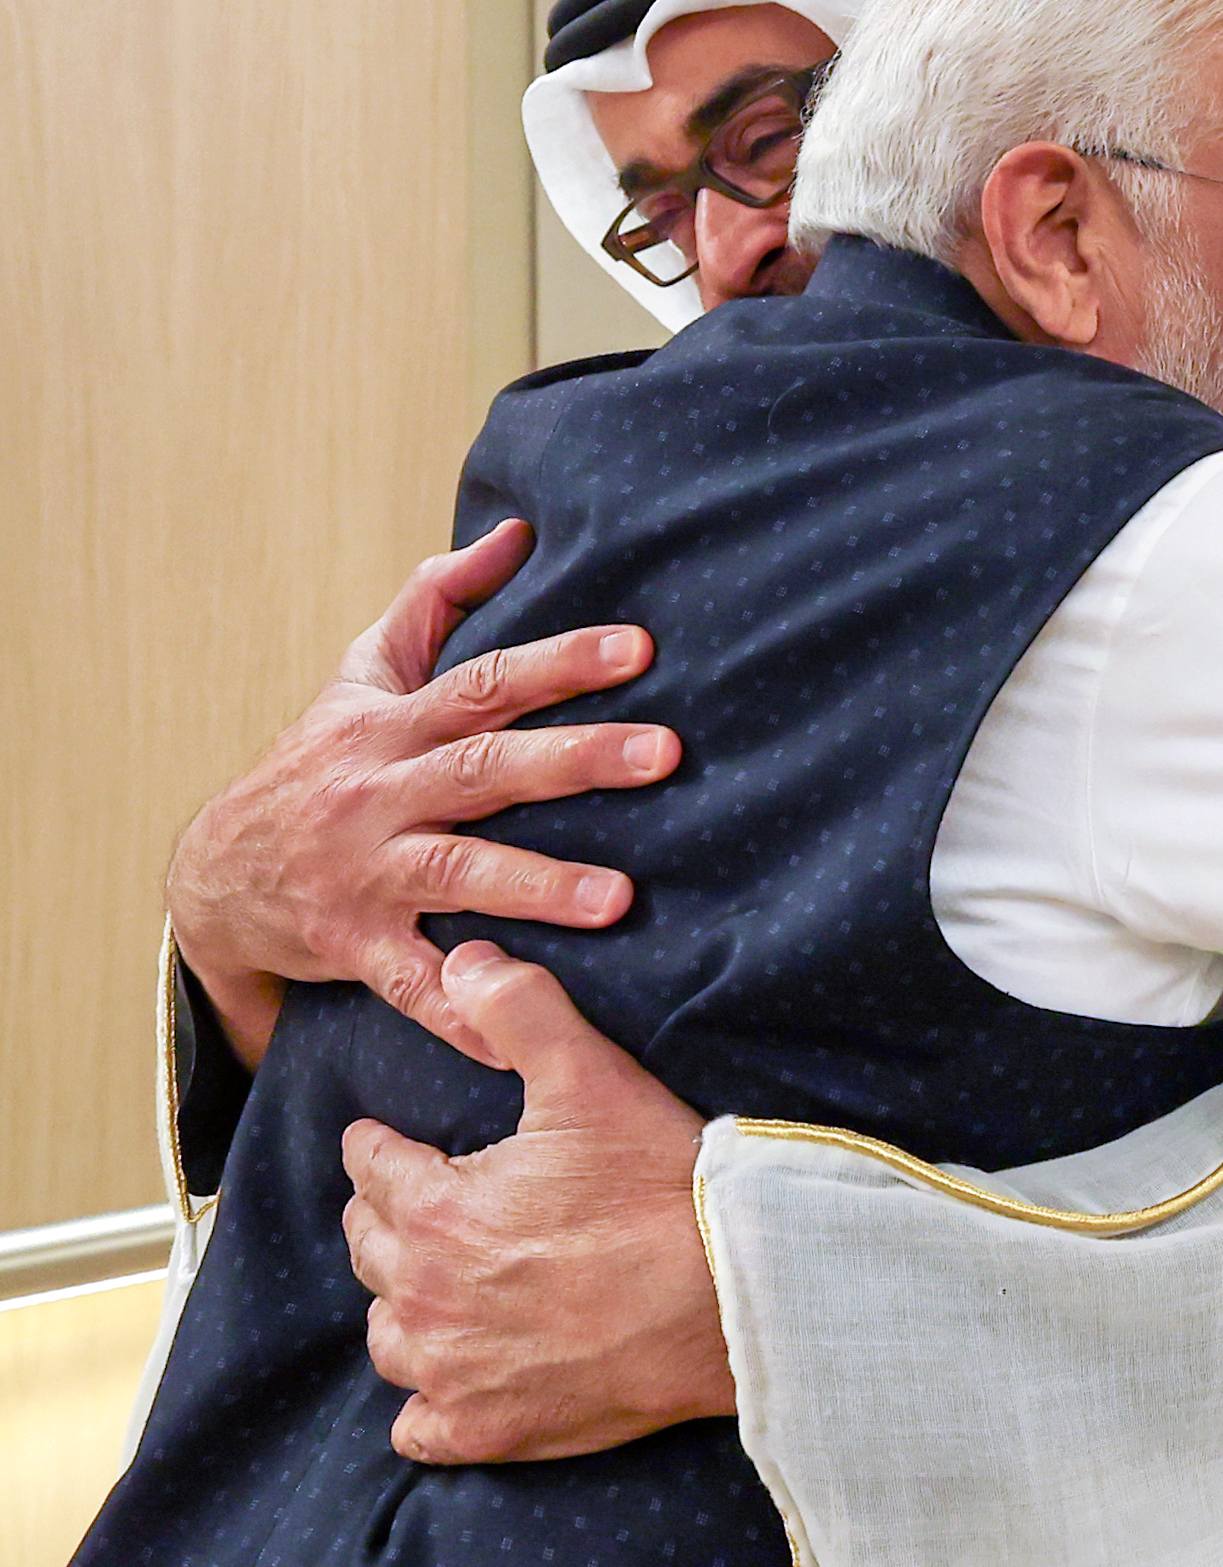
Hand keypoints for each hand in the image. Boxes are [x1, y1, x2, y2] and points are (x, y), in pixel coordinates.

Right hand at [167, 517, 681, 1069]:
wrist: (213, 874)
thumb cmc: (313, 766)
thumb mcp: (359, 677)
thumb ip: (435, 604)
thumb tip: (516, 533)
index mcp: (390, 725)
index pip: (484, 681)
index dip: (560, 660)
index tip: (640, 648)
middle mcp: (379, 793)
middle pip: (484, 768)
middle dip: (576, 759)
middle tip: (664, 754)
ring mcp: (364, 873)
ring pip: (457, 873)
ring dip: (538, 885)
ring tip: (621, 900)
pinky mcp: (352, 947)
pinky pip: (414, 984)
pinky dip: (462, 1011)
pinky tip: (518, 1033)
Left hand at [345, 941, 730, 1462]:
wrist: (734, 1300)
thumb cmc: (663, 1190)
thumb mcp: (592, 1078)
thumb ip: (519, 1010)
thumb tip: (460, 961)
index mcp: (439, 1210)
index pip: (371, 1168)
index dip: (380, 1146)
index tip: (389, 1140)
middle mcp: (429, 1297)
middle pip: (370, 1249)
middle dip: (386, 1217)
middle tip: (417, 1200)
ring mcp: (456, 1373)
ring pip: (388, 1336)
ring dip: (401, 1304)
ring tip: (433, 1283)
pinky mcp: (494, 1430)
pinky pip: (420, 1428)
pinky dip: (427, 1405)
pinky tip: (452, 1379)